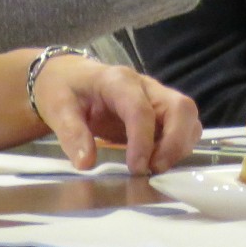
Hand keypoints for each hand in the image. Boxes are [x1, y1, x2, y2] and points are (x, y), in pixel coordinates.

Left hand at [31, 56, 201, 173]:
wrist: (68, 76)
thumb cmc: (64, 90)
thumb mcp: (58, 109)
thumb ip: (72, 134)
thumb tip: (86, 164)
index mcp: (118, 81)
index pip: (141, 109)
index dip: (143, 141)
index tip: (136, 169)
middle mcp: (145, 86)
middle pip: (180, 107)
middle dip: (175, 142)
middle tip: (154, 169)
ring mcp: (156, 97)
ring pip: (187, 117)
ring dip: (180, 146)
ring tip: (156, 168)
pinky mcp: (160, 111)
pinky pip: (183, 126)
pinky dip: (178, 146)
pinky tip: (157, 161)